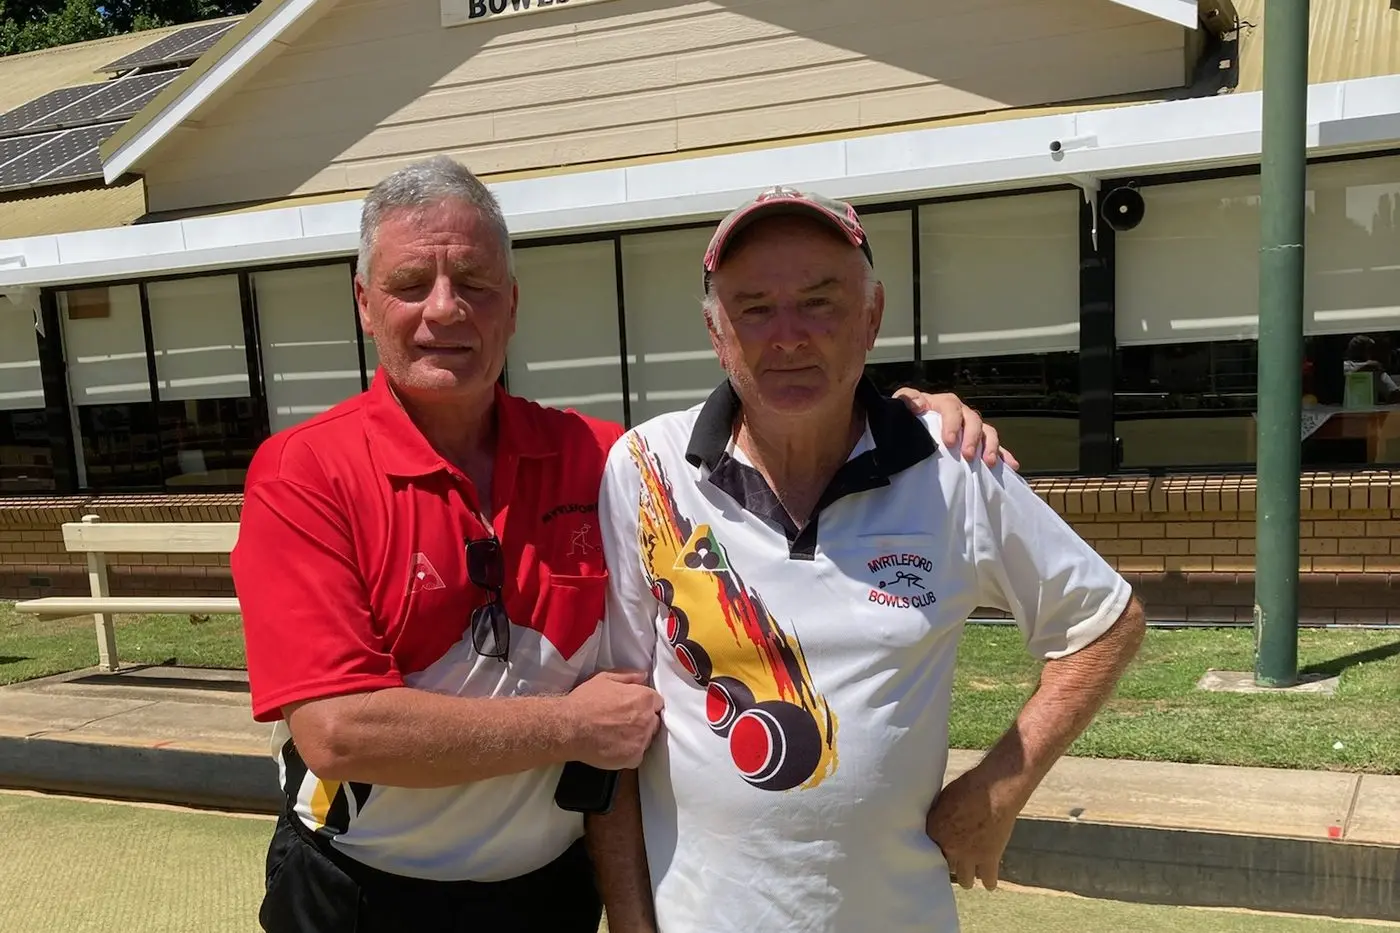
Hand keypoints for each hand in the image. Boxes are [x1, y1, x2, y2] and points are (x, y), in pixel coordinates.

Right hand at [565, 670, 662, 769]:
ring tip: (616, 735)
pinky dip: (628, 752)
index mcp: (643, 698)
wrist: (568, 727)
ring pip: (646, 739)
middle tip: (623, 722)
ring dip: (637, 737)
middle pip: (654, 721)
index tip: (634, 708)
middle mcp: (647, 719)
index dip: (645, 705)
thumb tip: (643, 675)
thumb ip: (627, 676)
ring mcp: (641, 740)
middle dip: (643, 721)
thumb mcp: (604, 678)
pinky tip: (614, 746)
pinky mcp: (633, 758)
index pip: (657, 702)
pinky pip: (637, 755)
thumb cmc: (584, 702)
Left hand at [892, 388, 1019, 470]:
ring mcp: (972, 428)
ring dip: (991, 446)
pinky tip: (1012, 466)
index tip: (949, 442)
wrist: (913, 428)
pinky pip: (995, 447)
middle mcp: (962, 414)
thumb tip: (918, 404)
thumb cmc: (909, 417)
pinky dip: (1005, 456)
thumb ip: (907, 399)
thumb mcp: (902, 405)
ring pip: (988, 432)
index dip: (952, 424)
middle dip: (972, 438)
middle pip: (973, 421)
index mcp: (945, 404)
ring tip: (989, 463)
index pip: (952, 409)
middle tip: (968, 455)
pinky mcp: (978, 442)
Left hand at [925, 767, 1023, 890]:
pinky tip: (987, 880)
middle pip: (944, 867)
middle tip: (954, 859)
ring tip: (968, 871)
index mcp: (934, 831)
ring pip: (964, 880)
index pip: (925, 851)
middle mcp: (949, 847)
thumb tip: (932, 824)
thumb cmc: (968, 787)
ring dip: (966, 875)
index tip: (935, 850)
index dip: (932, 850)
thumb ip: (936, 817)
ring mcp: (969, 856)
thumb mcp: (942, 799)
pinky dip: (988, 881)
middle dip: (949, 862)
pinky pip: (988, 881)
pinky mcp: (990, 859)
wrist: (995, 789)